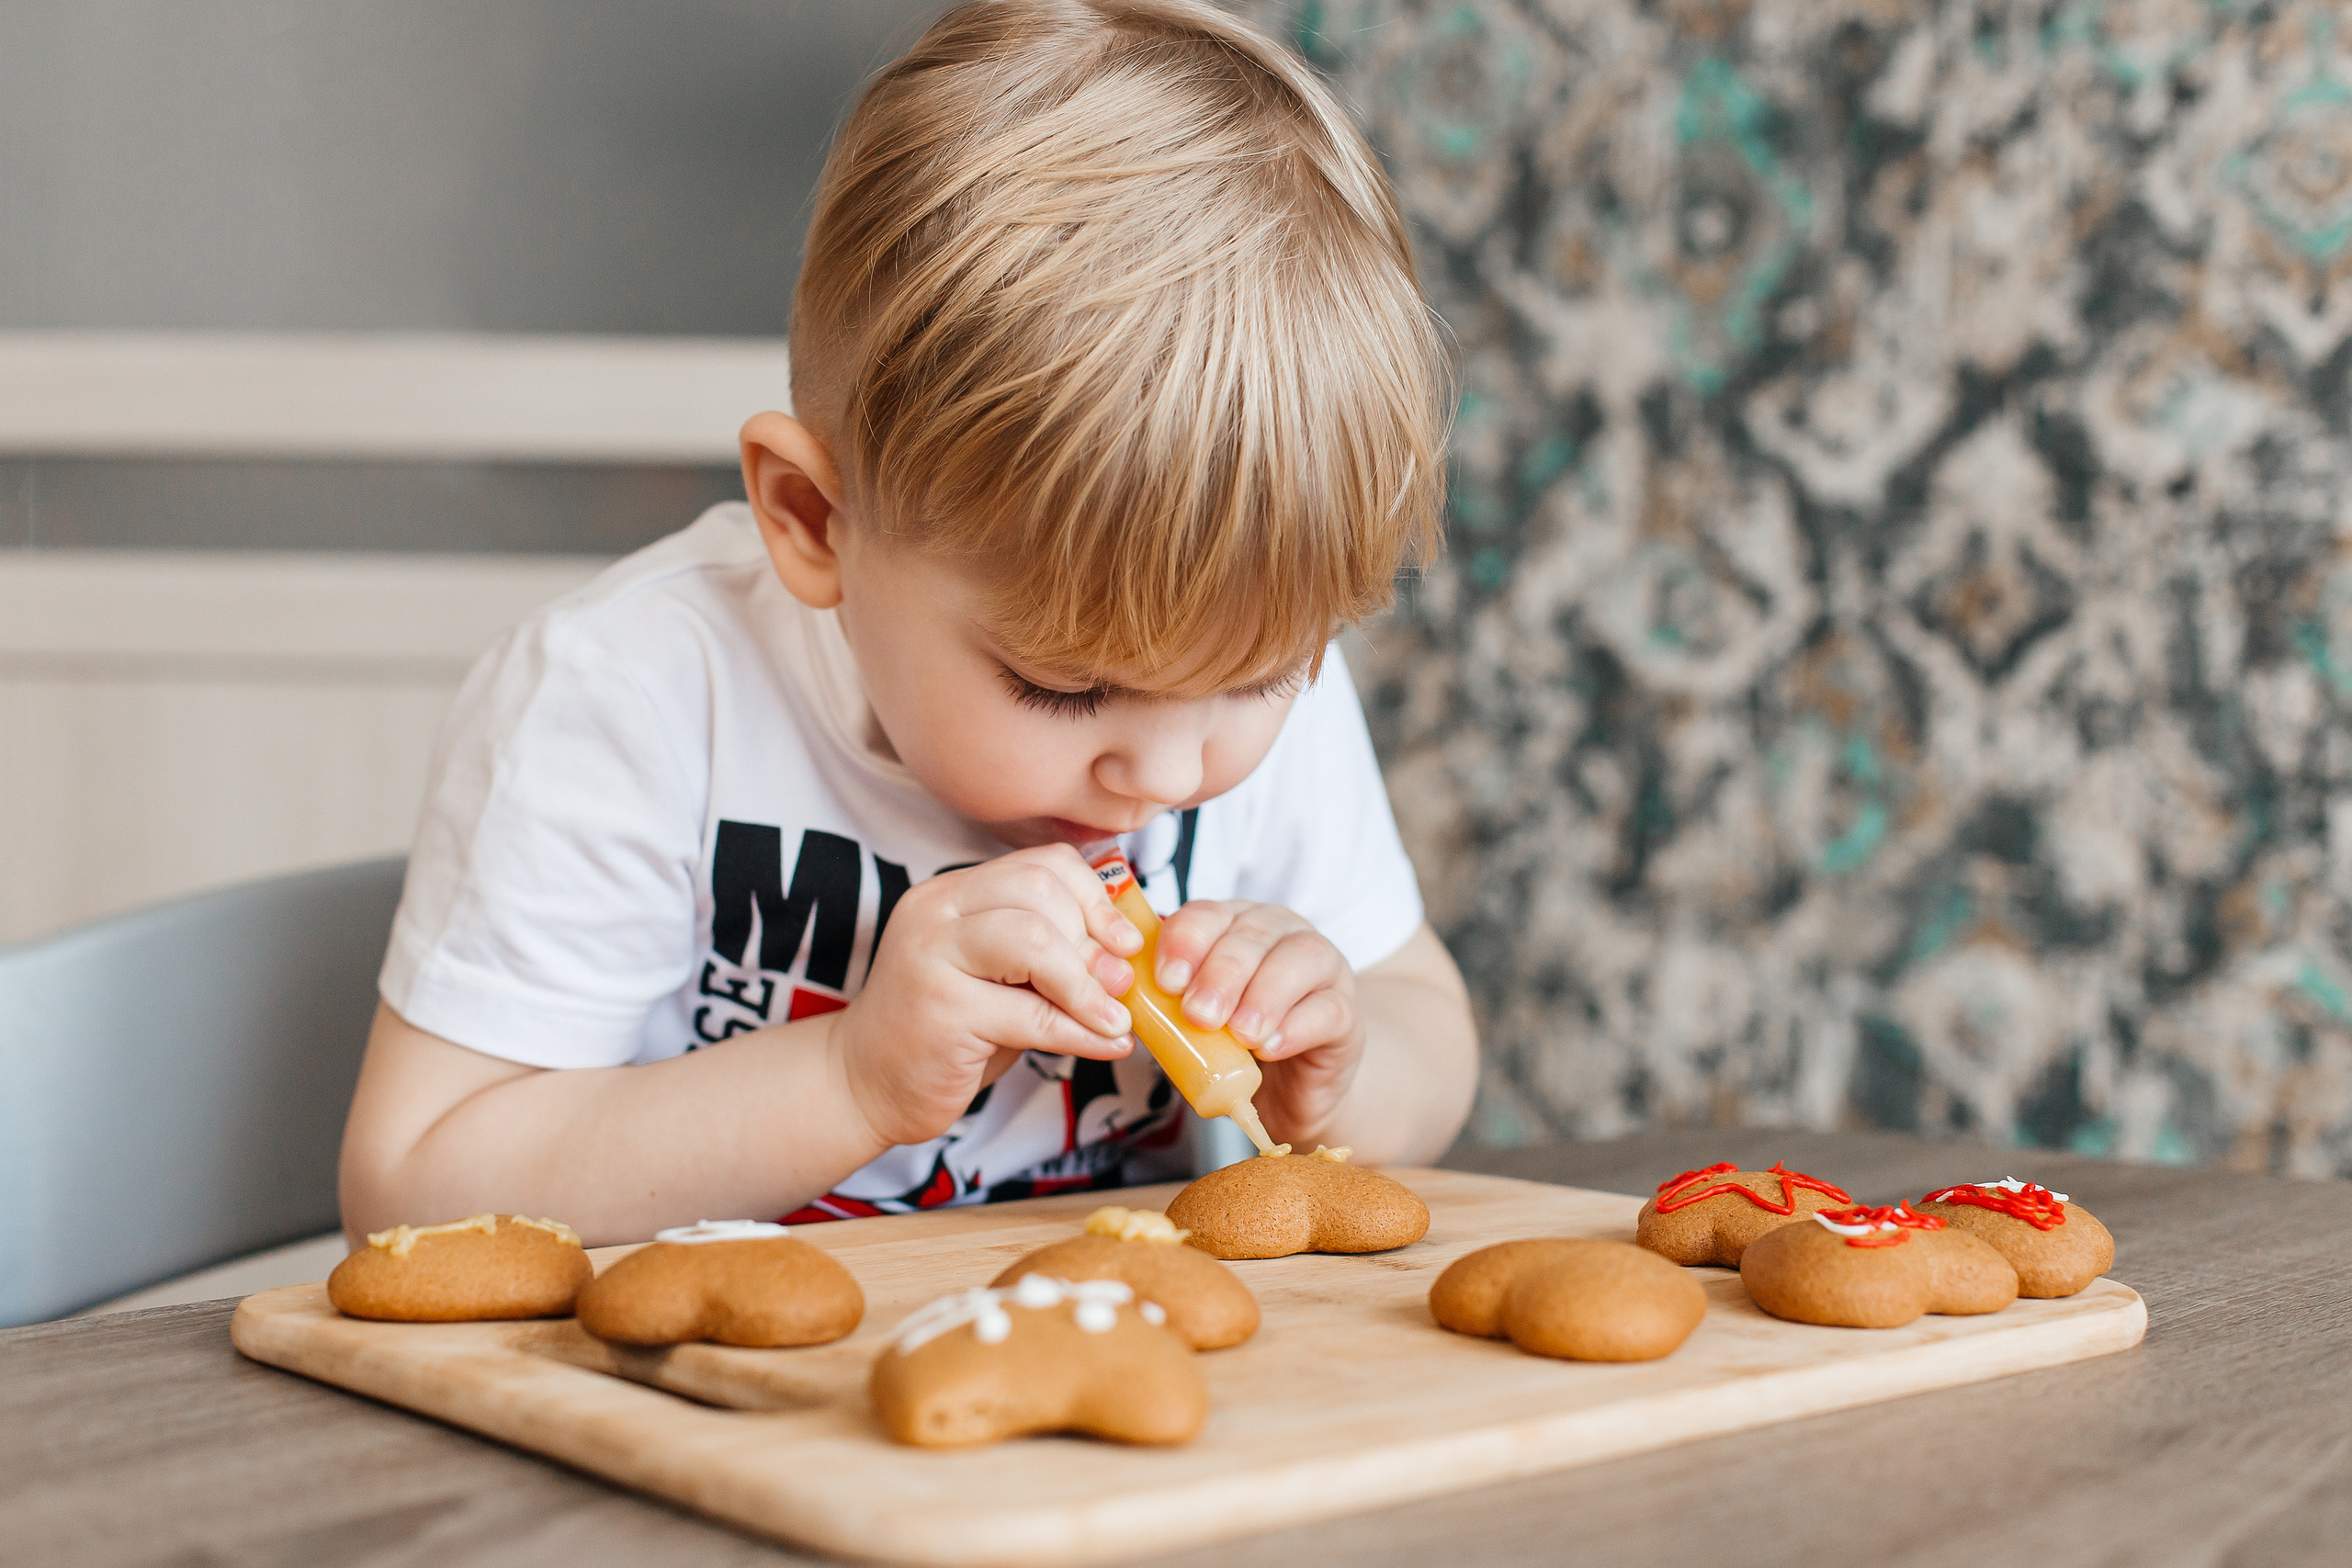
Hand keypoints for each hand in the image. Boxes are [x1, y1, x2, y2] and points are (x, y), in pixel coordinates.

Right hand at [831, 846, 1143, 1147]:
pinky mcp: (940, 1012)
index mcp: (951, 892)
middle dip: (1092, 941)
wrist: (863, 1085)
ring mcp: (931, 958)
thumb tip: (1125, 955)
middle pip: (1040, 892)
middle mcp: (935, 912)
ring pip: (1035, 941)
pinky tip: (1105, 1044)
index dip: (1094, 898)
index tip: (1123, 941)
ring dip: (1088, 984)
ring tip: (1114, 1017)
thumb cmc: (944, 1030)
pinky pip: (1032, 1014)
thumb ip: (1051, 955)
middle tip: (1118, 984)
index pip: (1040, 864)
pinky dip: (1081, 1032)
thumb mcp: (1000, 978)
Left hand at [1148, 901, 1361, 1142]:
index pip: (1208, 915)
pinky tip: (1270, 1047)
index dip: (1186, 941)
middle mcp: (1281, 934)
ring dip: (1262, 996)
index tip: (1166, 981)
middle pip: (1251, 936)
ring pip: (1298, 961)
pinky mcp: (1347, 1014)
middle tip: (1198, 1013)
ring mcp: (1323, 970)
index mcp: (1235, 925)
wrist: (1291, 1090)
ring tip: (1239, 1033)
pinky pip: (1328, 1009)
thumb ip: (1166, 1001)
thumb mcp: (1193, 1020)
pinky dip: (1296, 1027)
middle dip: (1220, 973)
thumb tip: (1123, 997)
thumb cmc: (1234, 1047)